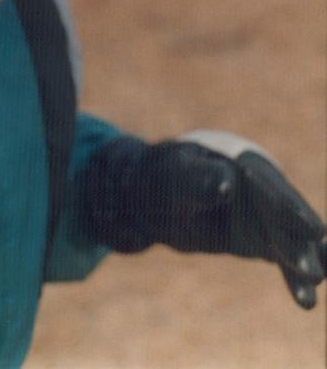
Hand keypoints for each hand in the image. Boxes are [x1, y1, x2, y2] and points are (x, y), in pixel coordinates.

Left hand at [75, 132, 326, 307]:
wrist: (149, 197)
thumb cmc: (161, 177)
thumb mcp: (175, 175)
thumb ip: (199, 179)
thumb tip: (228, 185)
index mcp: (243, 160)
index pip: (269, 187)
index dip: (289, 209)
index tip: (313, 231)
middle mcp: (262, 186)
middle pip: (287, 216)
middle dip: (300, 242)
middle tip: (316, 271)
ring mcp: (264, 213)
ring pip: (291, 239)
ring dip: (303, 263)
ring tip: (311, 292)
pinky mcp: (261, 237)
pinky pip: (282, 258)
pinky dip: (293, 277)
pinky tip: (306, 300)